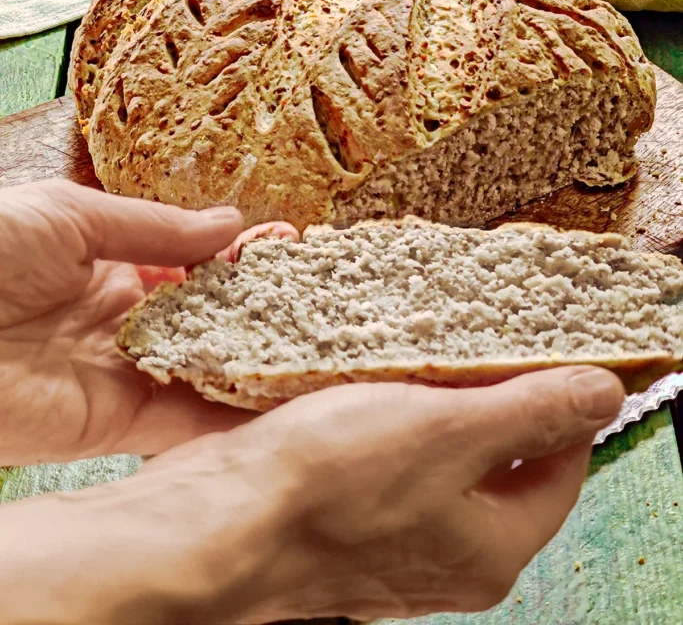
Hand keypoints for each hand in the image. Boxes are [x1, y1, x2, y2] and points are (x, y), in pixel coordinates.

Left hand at [0, 180, 296, 463]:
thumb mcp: (73, 215)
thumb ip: (157, 227)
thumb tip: (232, 224)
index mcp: (107, 263)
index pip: (191, 265)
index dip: (240, 259)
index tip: (291, 250)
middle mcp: (119, 319)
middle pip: (203, 320)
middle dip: (258, 310)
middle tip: (322, 302)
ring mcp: (118, 372)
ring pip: (201, 370)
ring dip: (254, 362)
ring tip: (320, 351)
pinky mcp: (111, 422)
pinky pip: (180, 417)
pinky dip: (229, 411)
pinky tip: (280, 396)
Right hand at [0, 368, 623, 623]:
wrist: (213, 523)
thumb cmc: (325, 487)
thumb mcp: (448, 430)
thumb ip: (532, 410)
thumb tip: (604, 394)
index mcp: (491, 547)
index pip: (561, 465)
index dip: (562, 399)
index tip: (551, 345)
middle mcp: (447, 554)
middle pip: (499, 460)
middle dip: (494, 392)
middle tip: (481, 334)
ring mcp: (392, 540)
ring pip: (441, 454)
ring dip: (439, 398)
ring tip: (425, 345)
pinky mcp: (346, 518)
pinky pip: (391, 458)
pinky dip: (394, 414)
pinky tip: (374, 377)